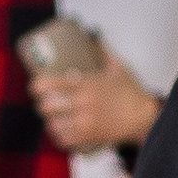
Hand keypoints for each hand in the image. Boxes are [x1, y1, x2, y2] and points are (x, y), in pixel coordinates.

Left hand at [32, 58, 159, 155]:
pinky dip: (59, 138)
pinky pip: (65, 141)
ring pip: (53, 125)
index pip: (52, 84)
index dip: (37, 86)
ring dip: (50, 123)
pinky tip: (59, 135)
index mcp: (86, 84)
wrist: (144, 117)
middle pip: (48, 107)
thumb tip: (92, 36)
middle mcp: (82, 103)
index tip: (34, 87)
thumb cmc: (132, 92)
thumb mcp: (118, 67)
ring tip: (51, 121)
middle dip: (42, 106)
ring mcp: (85, 122)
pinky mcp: (89, 137)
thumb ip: (103, 51)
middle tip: (44, 105)